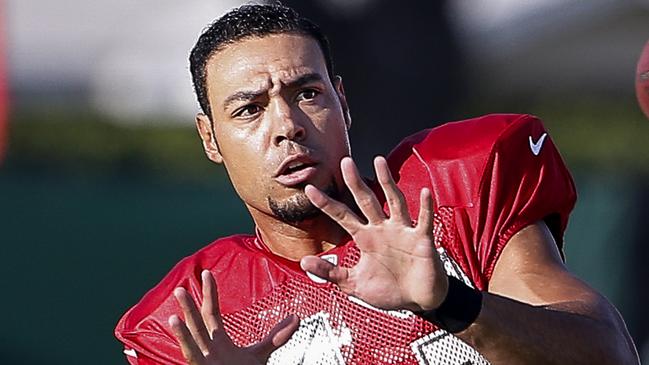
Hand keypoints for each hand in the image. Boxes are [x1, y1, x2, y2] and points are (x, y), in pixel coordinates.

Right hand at [169, 270, 298, 364]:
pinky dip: (186, 349)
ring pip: (191, 345)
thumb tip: (296, 318)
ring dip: (182, 332)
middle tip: (181, 289)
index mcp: (218, 342)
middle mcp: (207, 350)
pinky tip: (180, 341)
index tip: (207, 274)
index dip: (210, 294)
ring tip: (174, 317)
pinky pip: (192, 360)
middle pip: (198, 325)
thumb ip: (276, 336)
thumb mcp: (260, 354)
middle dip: (189, 308)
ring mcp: (204, 363)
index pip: (211, 313)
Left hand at [301, 156, 447, 311]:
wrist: (418, 301)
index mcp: (365, 238)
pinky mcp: (422, 239)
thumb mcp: (353, 283)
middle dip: (354, 182)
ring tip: (379, 161)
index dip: (326, 203)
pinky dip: (425, 207)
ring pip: (394, 201)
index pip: (342, 216)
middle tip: (344, 162)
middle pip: (366, 200)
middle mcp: (382, 229)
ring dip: (386, 182)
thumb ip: (330, 272)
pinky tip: (424, 192)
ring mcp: (402, 231)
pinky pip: (424, 220)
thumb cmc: (389, 290)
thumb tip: (303, 262)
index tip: (309, 189)